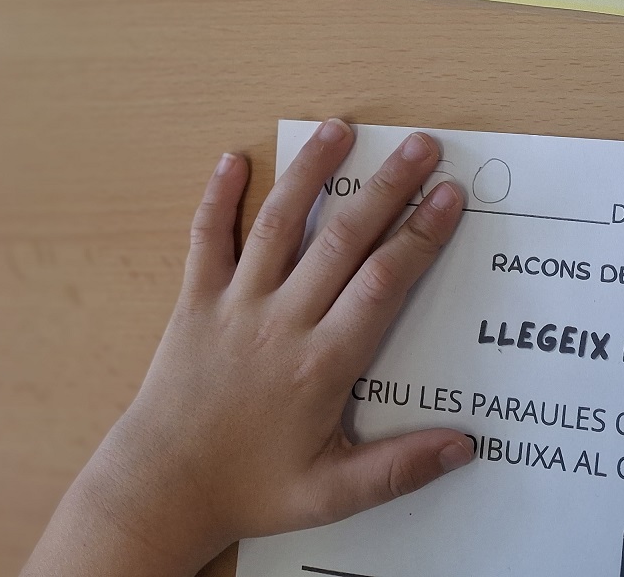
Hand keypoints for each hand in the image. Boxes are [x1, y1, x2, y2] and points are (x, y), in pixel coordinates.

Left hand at [23, 120, 473, 576]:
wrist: (159, 491)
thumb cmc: (248, 489)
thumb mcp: (331, 494)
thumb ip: (399, 469)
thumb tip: (464, 445)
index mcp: (322, 363)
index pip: (383, 283)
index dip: (421, 235)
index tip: (450, 196)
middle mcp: (282, 322)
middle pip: (343, 240)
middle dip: (387, 188)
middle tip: (422, 146)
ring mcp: (236, 306)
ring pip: (279, 225)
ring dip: (311, 173)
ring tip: (340, 129)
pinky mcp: (195, 303)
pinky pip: (207, 241)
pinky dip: (217, 199)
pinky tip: (233, 159)